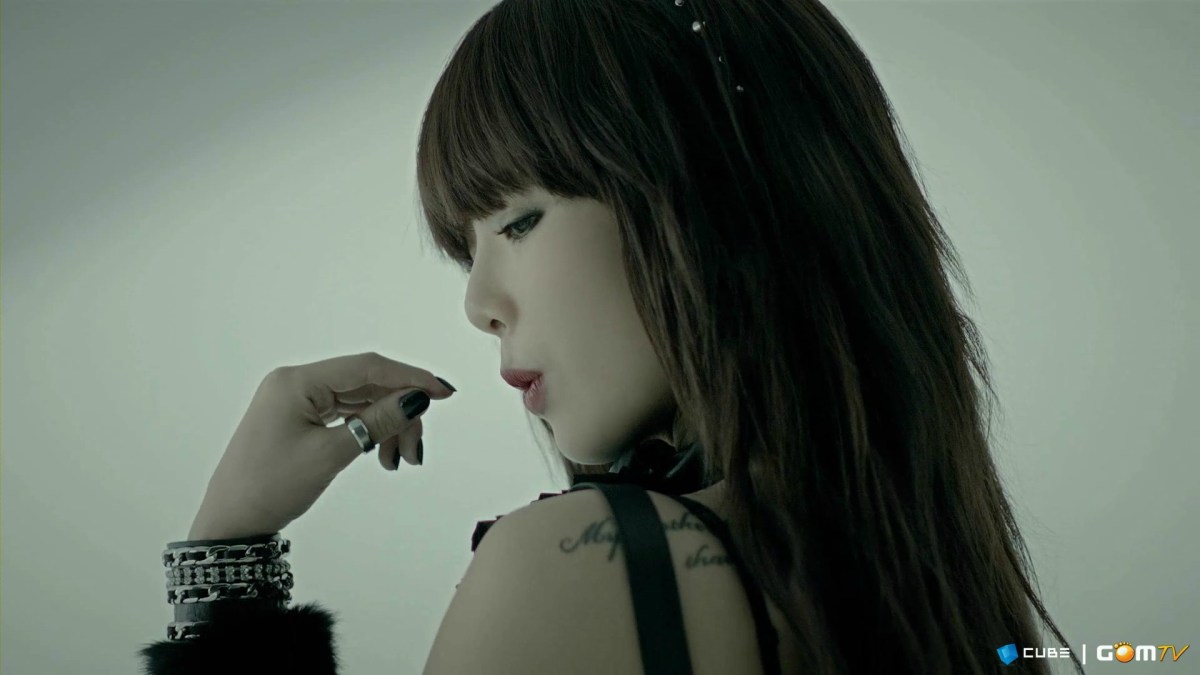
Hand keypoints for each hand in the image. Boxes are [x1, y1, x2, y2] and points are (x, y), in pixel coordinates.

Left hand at [188, 352, 454, 539]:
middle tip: (415, 450)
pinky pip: (344, 414)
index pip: (366, 367)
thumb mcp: (330, 454)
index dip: (410, 377)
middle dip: (398, 414)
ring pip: (359, 401)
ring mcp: (295, 399)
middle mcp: (295, 382)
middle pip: (365, 385)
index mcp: (296, 381)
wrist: (230, 522)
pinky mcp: (297, 417)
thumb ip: (377, 421)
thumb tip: (417, 399)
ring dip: (385, 426)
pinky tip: (381, 453)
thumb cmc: (271, 487)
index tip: (443, 393)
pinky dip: (367, 431)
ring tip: (397, 461)